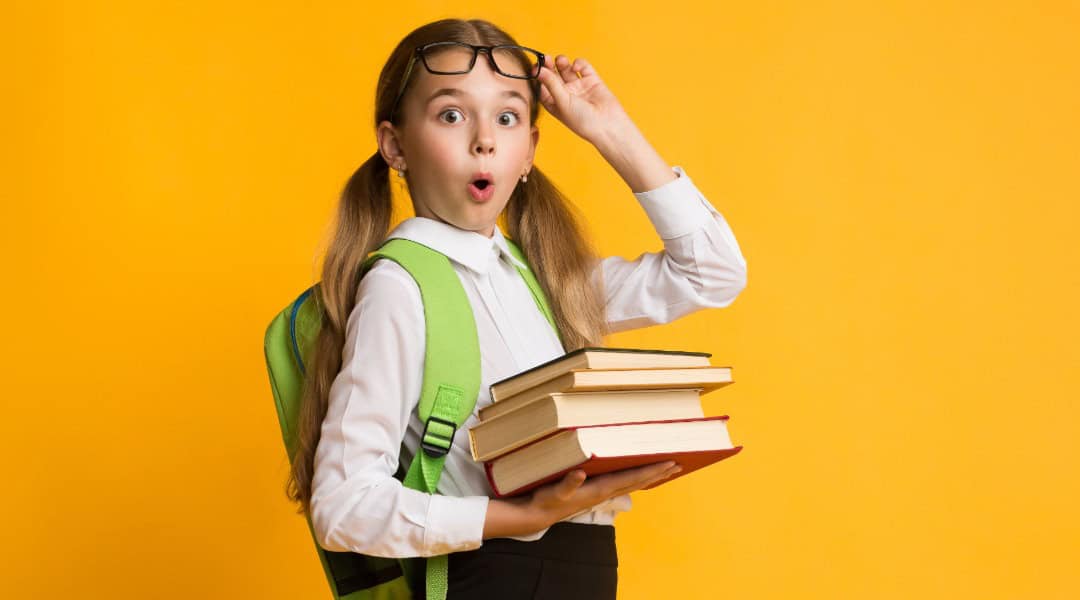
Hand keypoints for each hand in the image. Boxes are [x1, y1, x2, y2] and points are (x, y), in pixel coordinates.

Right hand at [530, 460, 681, 521]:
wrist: (538, 514)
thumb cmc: (546, 500)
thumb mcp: (555, 491)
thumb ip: (568, 483)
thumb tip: (580, 474)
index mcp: (600, 489)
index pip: (632, 478)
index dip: (651, 471)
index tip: (669, 463)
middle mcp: (605, 492)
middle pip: (638, 481)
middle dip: (658, 473)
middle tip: (678, 464)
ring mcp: (602, 494)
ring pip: (633, 484)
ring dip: (651, 477)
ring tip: (667, 470)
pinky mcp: (596, 493)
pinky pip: (624, 485)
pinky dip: (637, 479)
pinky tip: (640, 476)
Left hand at [536, 54, 629, 144]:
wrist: (608, 126)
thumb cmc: (583, 121)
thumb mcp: (562, 102)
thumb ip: (551, 84)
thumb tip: (538, 70)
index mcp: (555, 103)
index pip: (542, 86)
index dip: (538, 76)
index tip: (535, 67)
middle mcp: (565, 94)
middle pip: (553, 75)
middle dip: (548, 66)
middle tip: (546, 58)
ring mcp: (578, 87)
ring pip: (566, 69)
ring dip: (562, 62)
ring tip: (561, 60)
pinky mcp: (591, 80)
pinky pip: (583, 67)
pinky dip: (579, 63)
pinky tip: (577, 67)